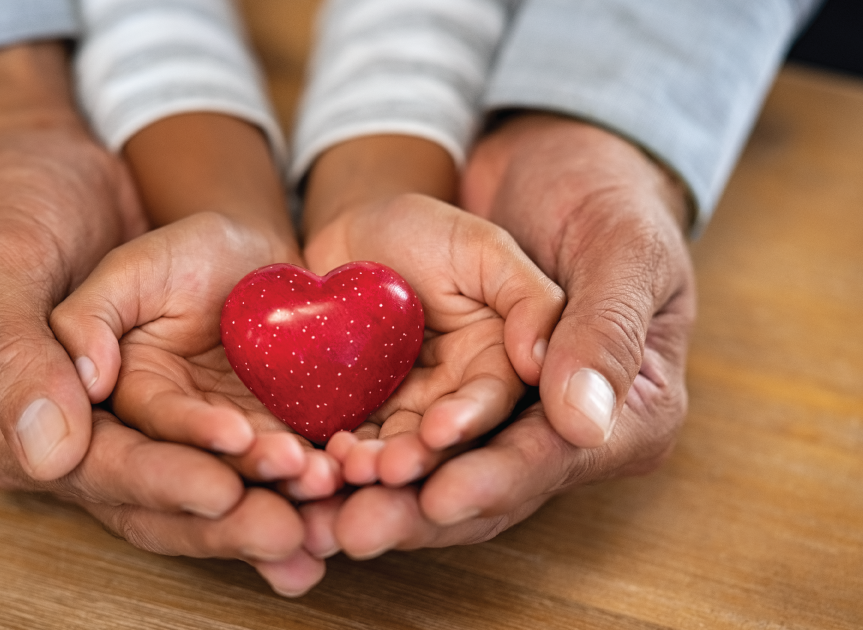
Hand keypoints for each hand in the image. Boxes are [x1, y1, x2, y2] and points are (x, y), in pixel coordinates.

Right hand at [0, 44, 317, 596]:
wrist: (51, 168)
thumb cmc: (12, 207)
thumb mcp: (3, 262)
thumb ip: (21, 352)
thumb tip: (50, 449)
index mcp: (15, 421)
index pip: (96, 467)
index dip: (162, 481)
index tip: (223, 489)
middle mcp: (81, 438)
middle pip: (157, 498)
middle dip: (228, 515)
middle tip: (293, 528)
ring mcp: (140, 422)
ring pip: (207, 479)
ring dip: (267, 499)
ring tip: (329, 507)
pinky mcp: (188, 399)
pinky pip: (241, 444)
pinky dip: (286, 466)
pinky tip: (338, 482)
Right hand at [50, 212, 343, 501]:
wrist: (257, 257)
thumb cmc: (187, 254)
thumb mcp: (132, 267)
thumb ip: (91, 316)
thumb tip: (87, 379)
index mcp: (117, 407)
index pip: (133, 449)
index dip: (171, 467)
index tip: (227, 456)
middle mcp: (164, 443)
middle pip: (185, 497)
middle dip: (232, 516)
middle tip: (281, 524)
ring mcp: (221, 451)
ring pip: (243, 496)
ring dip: (281, 504)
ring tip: (323, 489)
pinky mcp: (271, 446)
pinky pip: (289, 480)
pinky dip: (314, 492)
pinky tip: (344, 491)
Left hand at [303, 194, 563, 486]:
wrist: (352, 235)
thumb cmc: (426, 231)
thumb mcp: (485, 250)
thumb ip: (529, 300)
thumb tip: (544, 365)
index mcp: (500, 367)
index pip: (497, 407)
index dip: (471, 424)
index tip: (440, 433)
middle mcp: (457, 400)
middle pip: (444, 446)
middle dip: (417, 462)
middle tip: (387, 471)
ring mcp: (406, 412)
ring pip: (395, 452)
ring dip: (375, 469)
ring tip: (349, 469)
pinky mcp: (359, 416)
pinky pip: (351, 442)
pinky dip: (335, 457)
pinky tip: (318, 460)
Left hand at [319, 113, 695, 558]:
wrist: (530, 162)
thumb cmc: (597, 196)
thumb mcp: (616, 246)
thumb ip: (602, 328)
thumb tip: (584, 422)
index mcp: (628, 409)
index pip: (554, 457)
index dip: (493, 480)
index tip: (438, 497)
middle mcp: (555, 428)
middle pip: (485, 483)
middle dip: (418, 508)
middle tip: (358, 529)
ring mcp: (492, 415)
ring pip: (432, 471)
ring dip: (376, 492)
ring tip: (322, 504)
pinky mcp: (437, 394)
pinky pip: (393, 433)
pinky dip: (353, 454)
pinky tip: (308, 468)